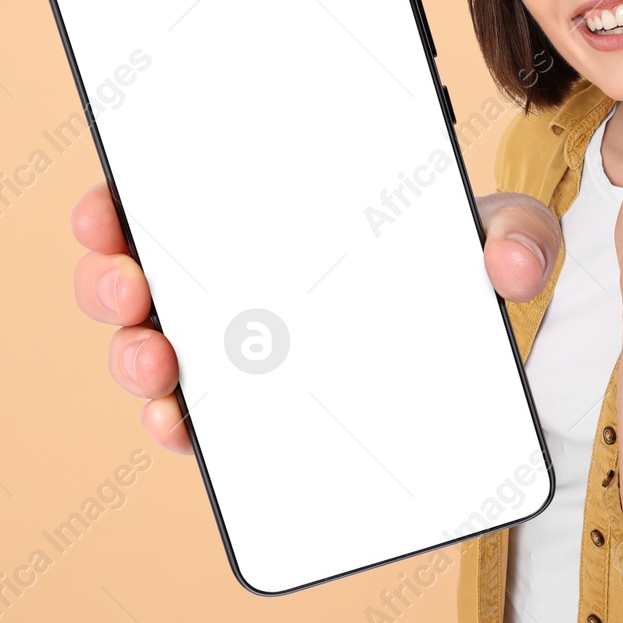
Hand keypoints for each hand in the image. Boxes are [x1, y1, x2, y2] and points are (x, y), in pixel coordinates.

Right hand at [69, 184, 561, 454]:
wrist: (471, 336)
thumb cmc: (454, 261)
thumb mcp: (491, 235)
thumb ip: (515, 235)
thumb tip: (512, 265)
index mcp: (262, 212)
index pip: (167, 196)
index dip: (118, 202)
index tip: (106, 207)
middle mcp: (232, 275)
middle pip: (138, 273)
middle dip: (111, 281)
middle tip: (128, 284)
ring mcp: (235, 345)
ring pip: (154, 346)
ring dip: (135, 355)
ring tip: (157, 363)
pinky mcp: (250, 408)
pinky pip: (196, 416)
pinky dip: (176, 422)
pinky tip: (181, 425)